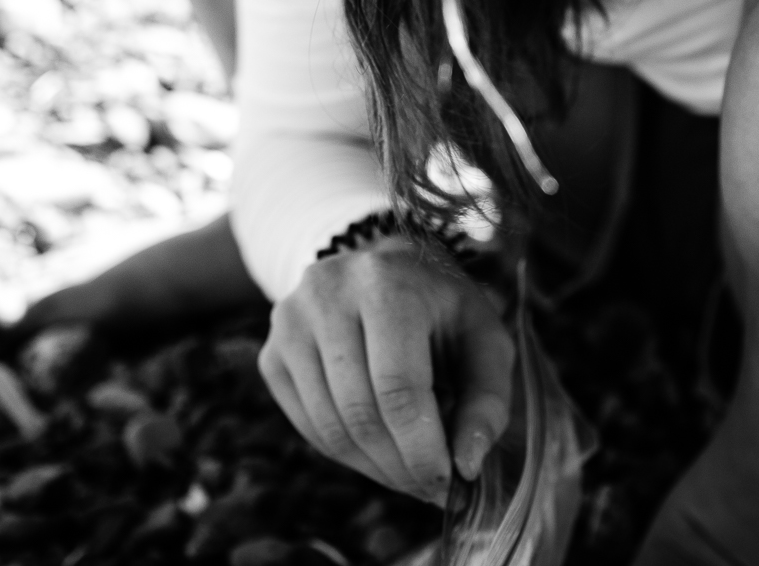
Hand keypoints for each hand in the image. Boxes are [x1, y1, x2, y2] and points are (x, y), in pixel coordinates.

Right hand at [259, 232, 515, 503]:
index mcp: (387, 282)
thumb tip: (467, 466)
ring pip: (329, 426)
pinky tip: (378, 452)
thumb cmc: (443, 311)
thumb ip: (487, 400)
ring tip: (409, 473)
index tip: (447, 484)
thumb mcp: (485, 340)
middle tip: (430, 488)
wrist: (385, 270)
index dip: (421, 448)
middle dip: (400, 465)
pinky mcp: (271, 353)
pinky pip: (307, 426)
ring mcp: (290, 323)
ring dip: (374, 467)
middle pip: (360, 411)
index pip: (397, 387)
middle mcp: (328, 294)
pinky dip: (346, 454)